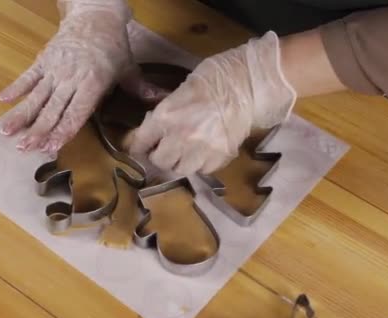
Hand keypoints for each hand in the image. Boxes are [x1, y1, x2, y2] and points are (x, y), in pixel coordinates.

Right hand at [0, 0, 162, 153]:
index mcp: (93, 83)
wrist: (95, 15)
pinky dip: (15, 88)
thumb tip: (163, 101)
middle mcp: (71, 78)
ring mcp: (55, 69)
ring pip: (37, 96)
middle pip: (53, 109)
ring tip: (7, 133)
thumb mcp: (128, 68)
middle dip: (38, 131)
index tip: (50, 147)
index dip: (63, 131)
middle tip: (24, 148)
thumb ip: (141, 88)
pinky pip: (27, 76)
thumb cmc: (113, 46)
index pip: (77, 113)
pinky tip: (2, 101)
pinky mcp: (43, 60)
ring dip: (22, 116)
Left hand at [128, 31, 296, 174]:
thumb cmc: (215, 77)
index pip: (140, 142)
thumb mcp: (181, 89)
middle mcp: (180, 138)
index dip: (137, 145)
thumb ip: (165, 110)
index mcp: (166, 116)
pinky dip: (201, 164)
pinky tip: (203, 152)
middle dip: (159, 155)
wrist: (250, 84)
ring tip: (184, 152)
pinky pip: (203, 170)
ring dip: (180, 162)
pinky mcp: (220, 158)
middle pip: (159, 161)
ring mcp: (201, 151)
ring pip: (180, 169)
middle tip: (164, 148)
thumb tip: (152, 125)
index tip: (139, 146)